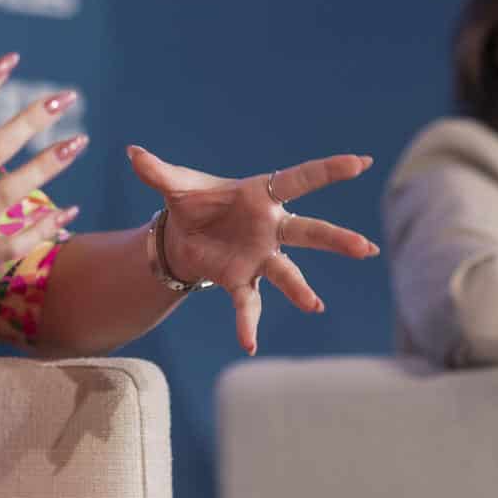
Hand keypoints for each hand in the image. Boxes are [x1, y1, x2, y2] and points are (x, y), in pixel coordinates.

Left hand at [126, 145, 379, 353]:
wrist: (179, 236)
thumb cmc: (192, 203)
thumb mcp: (174, 186)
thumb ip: (157, 171)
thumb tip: (132, 153)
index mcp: (261, 194)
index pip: (300, 179)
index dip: (329, 170)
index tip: (362, 162)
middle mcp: (269, 227)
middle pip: (309, 231)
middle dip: (337, 239)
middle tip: (365, 248)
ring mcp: (260, 256)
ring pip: (288, 272)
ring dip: (301, 289)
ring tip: (315, 306)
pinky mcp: (242, 281)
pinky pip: (249, 304)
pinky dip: (248, 324)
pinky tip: (248, 344)